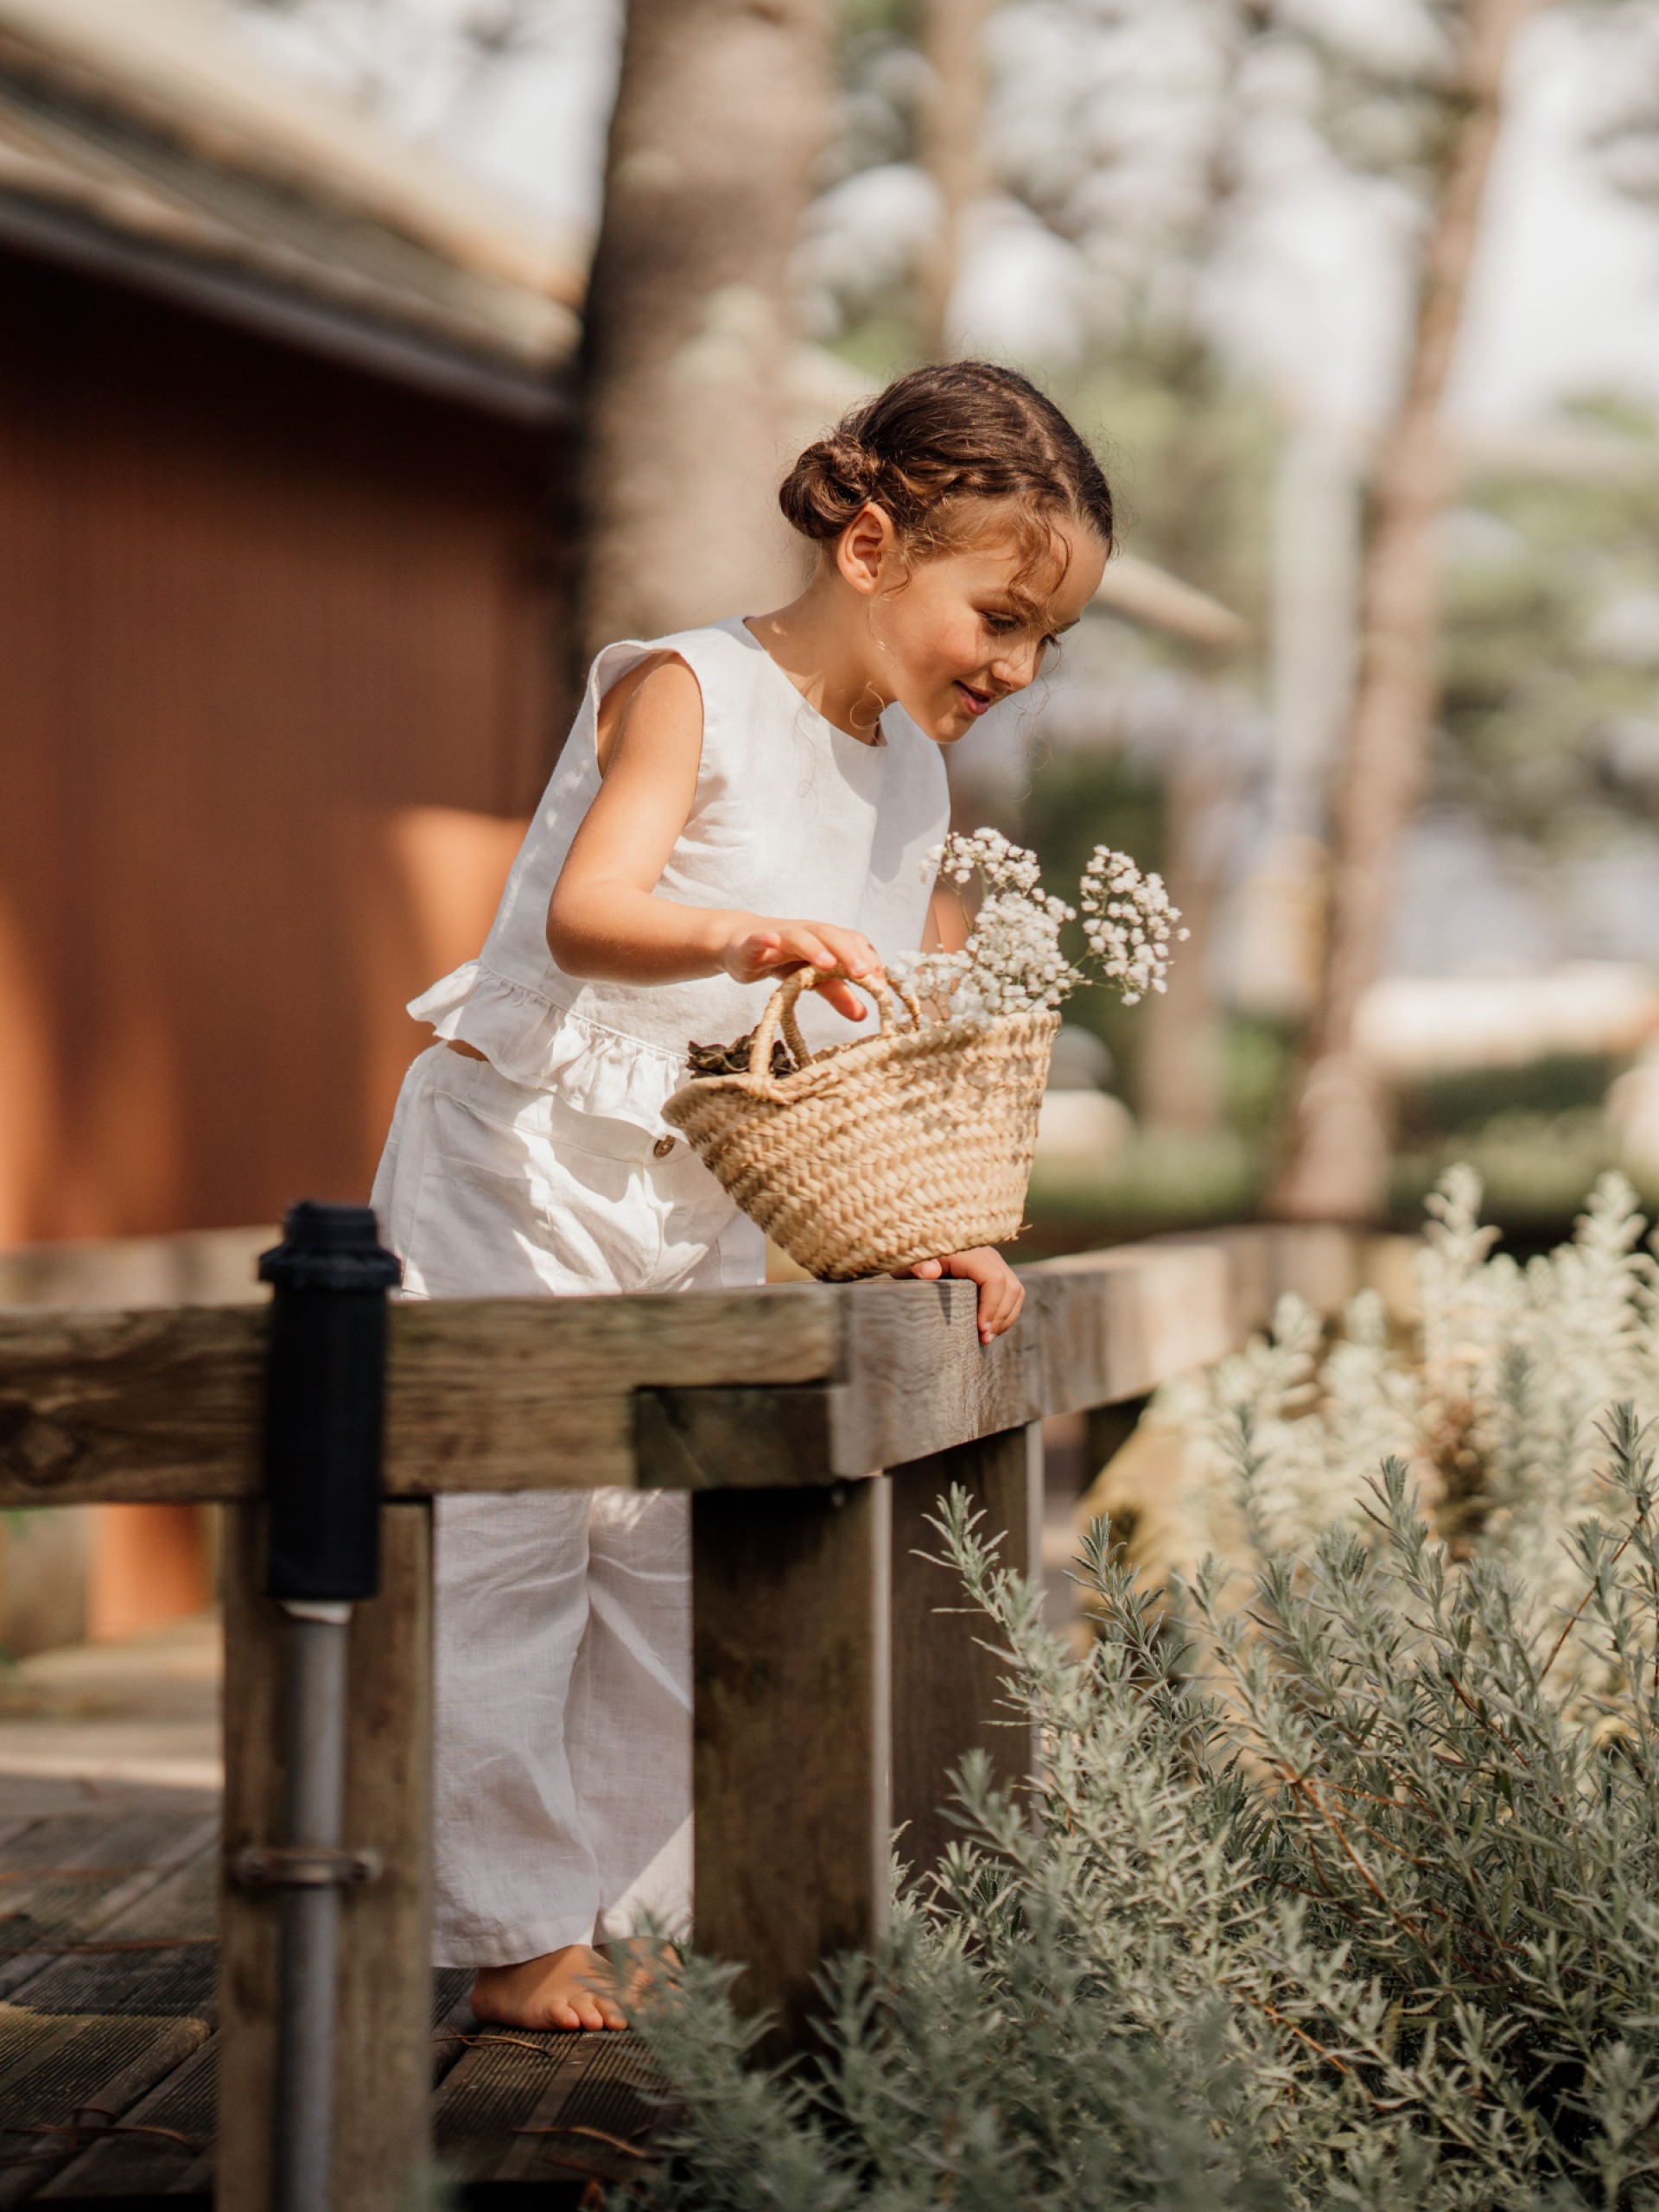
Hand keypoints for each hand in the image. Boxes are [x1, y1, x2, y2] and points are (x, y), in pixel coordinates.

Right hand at [720, 919, 882, 1024]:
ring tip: (827, 964)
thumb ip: (837, 992)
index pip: (852, 941)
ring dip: (815, 947)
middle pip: (830, 935)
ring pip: (800, 936)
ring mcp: (779, 935)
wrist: (741, 944)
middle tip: (863, 974)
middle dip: (849, 953)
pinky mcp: (754, 943)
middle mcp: (806, 933)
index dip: (867, 958)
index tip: (880, 982)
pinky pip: (760, 939)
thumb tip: (863, 1014)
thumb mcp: (812, 977)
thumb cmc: (782, 958)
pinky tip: (771, 942)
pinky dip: (766, 939)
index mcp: (824, 940)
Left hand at [894, 1248, 1023, 1343]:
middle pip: (1010, 1286)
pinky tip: (991, 1327)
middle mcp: (986, 1254)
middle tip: (984, 1339)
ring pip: (1015, 1290)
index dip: (992, 1306)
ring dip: (1006, 1316)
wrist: (917, 1247)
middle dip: (1001, 1316)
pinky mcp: (994, 1270)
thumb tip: (930, 1272)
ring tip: (988, 1337)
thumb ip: (918, 1267)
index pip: (994, 1279)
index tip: (981, 1329)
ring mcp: (993, 1261)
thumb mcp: (909, 1263)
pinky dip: (1006, 1311)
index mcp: (968, 1252)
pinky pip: (1012, 1291)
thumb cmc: (911, 1260)